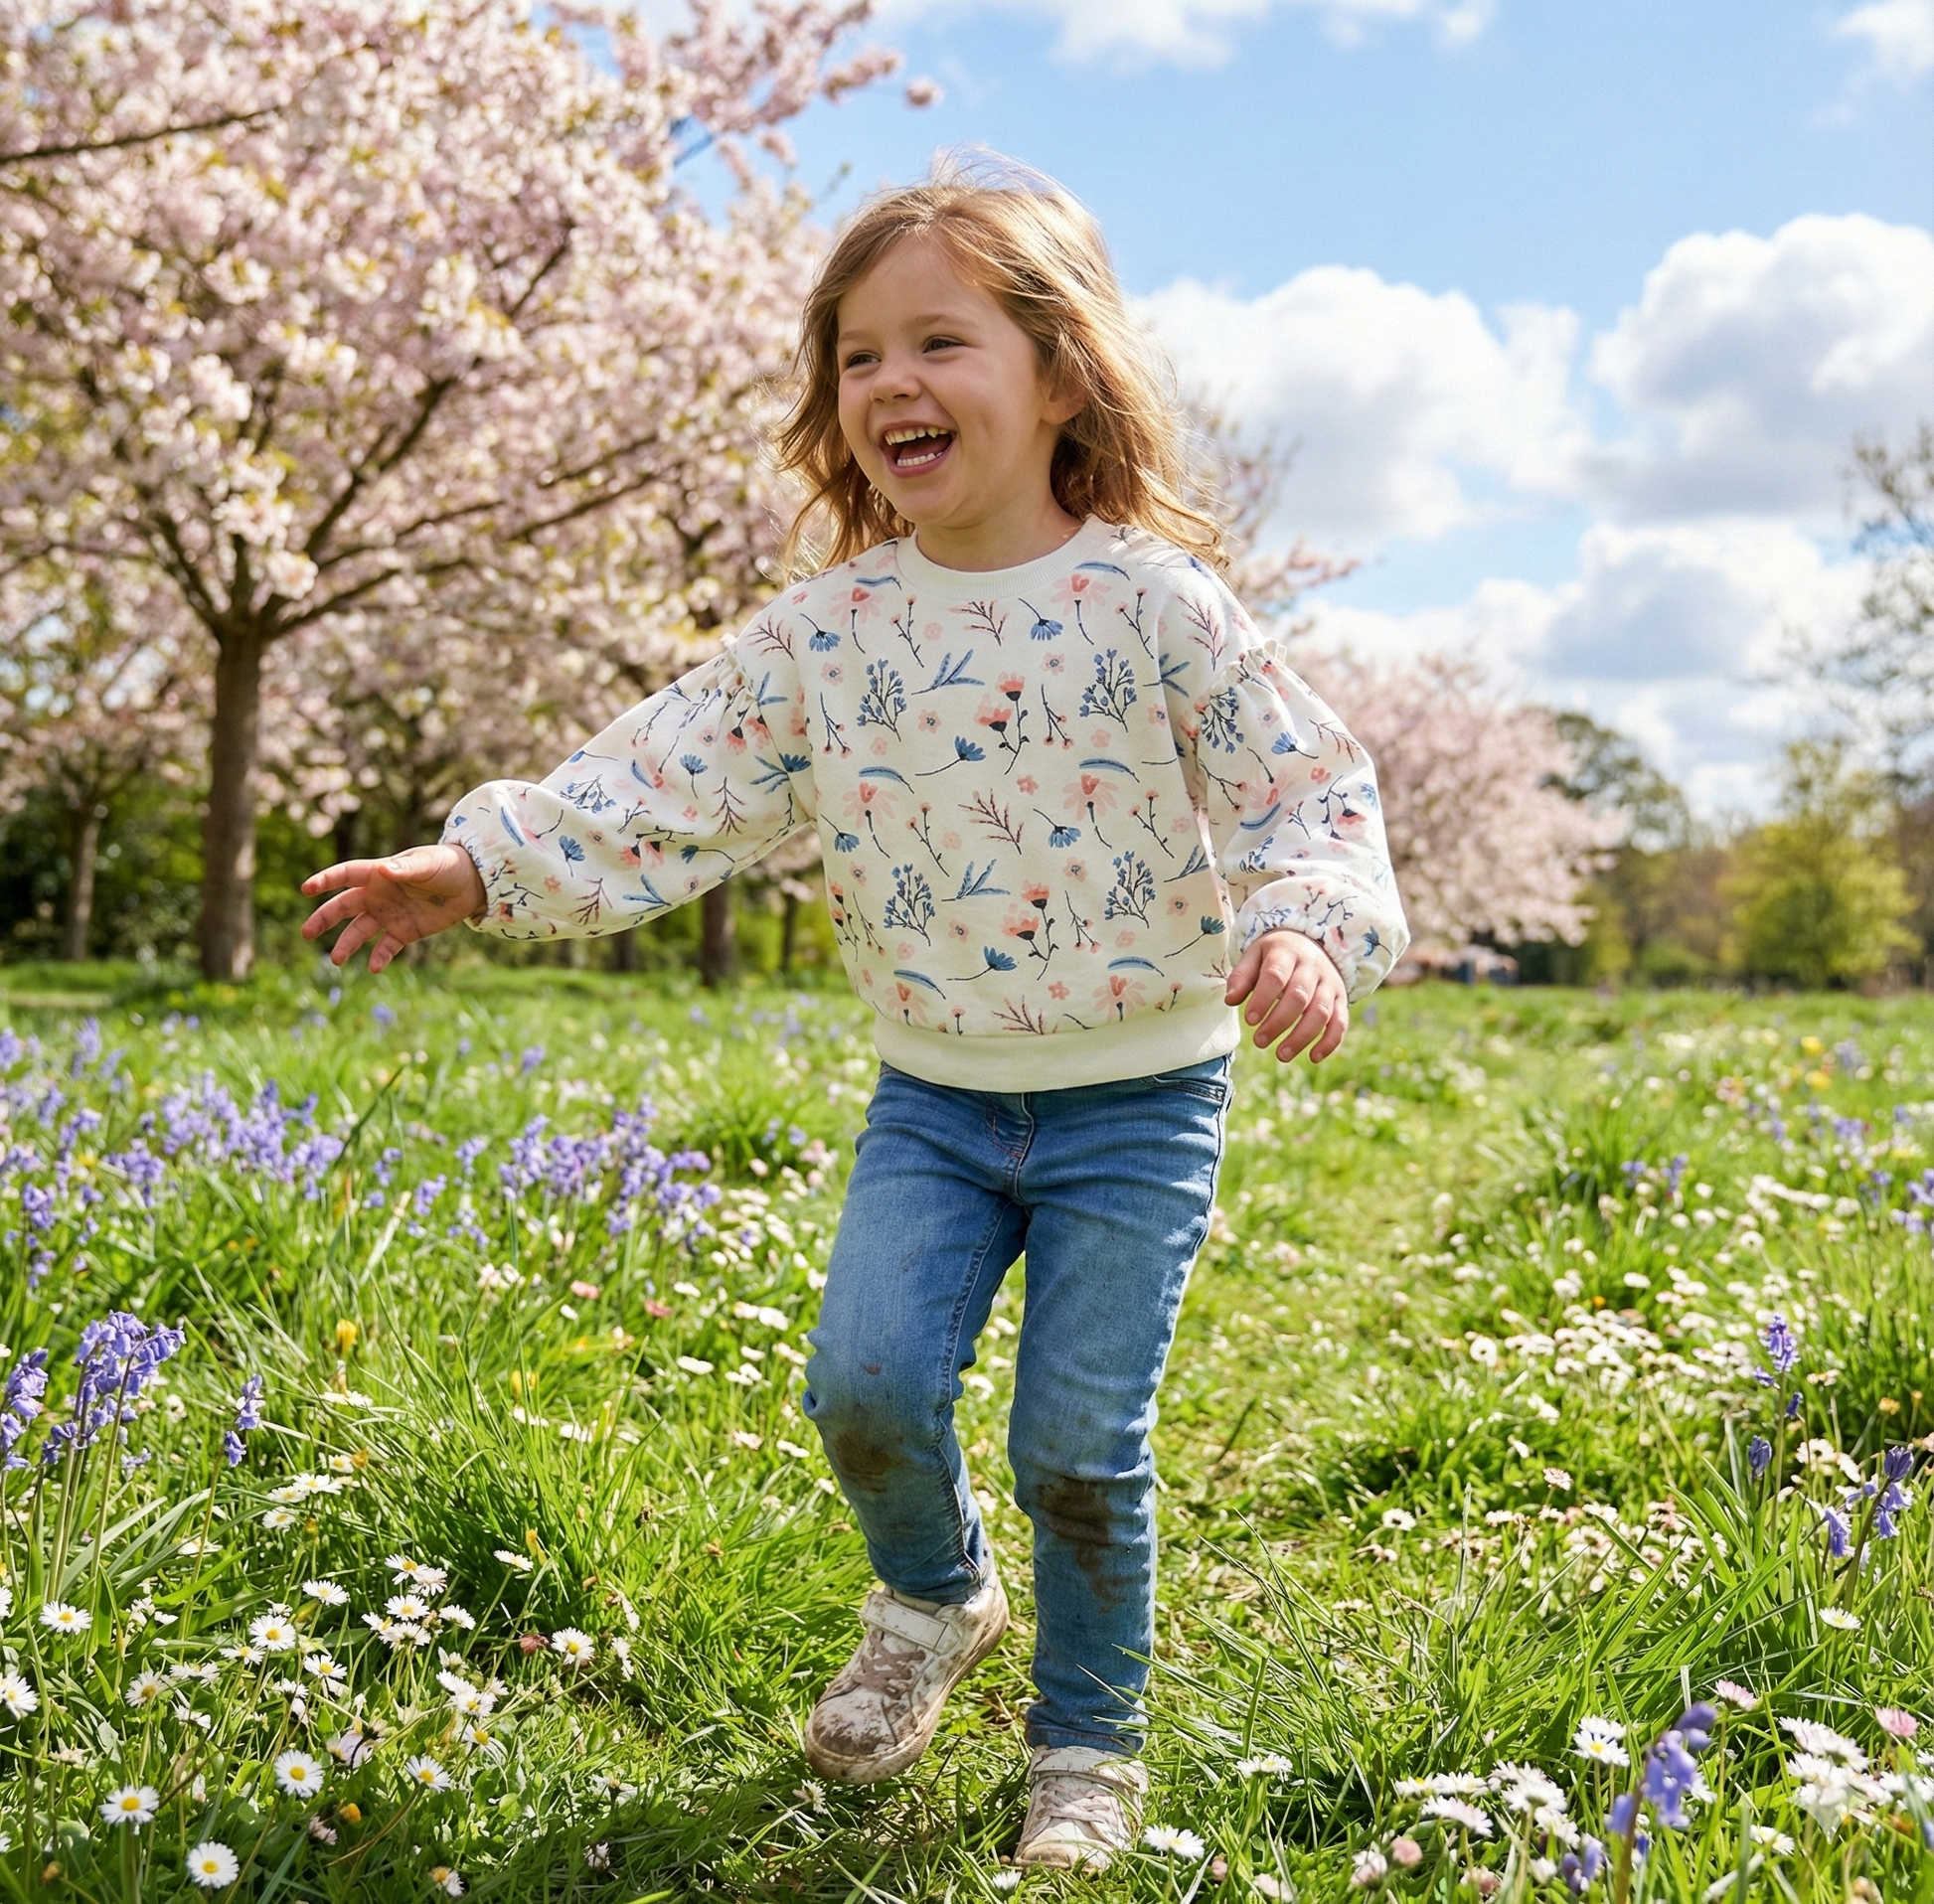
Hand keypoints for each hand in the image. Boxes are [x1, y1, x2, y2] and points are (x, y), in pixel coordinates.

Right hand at [300, 844, 486, 973]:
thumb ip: (405, 869)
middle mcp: (378, 895)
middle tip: (306, 933)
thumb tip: (383, 869)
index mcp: (379, 874)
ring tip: (336, 960)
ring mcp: (389, 915)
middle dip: (324, 919)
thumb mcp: (427, 864)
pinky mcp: (405, 932)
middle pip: (344, 907)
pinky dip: (380, 957)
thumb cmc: (447, 865)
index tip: (306, 889)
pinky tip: (374, 968)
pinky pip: (386, 947)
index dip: (326, 881)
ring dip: (347, 944)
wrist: (472, 883)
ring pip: (360, 931)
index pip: (346, 876)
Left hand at [1224, 927, 1348, 1063]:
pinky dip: (1330, 1042)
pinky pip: (1340, 1022)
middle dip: (1278, 1022)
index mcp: (1287, 953)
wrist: (1312, 942)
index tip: (1249, 1020)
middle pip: (1299, 997)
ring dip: (1301, 1037)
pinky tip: (1313, 1057)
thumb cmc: (1275, 955)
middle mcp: (1312, 967)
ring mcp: (1329, 984)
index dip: (1263, 999)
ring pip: (1320, 1012)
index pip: (1275, 975)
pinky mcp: (1341, 999)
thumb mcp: (1255, 955)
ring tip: (1281, 1055)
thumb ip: (1241, 977)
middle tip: (1259, 1041)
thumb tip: (1230, 1000)